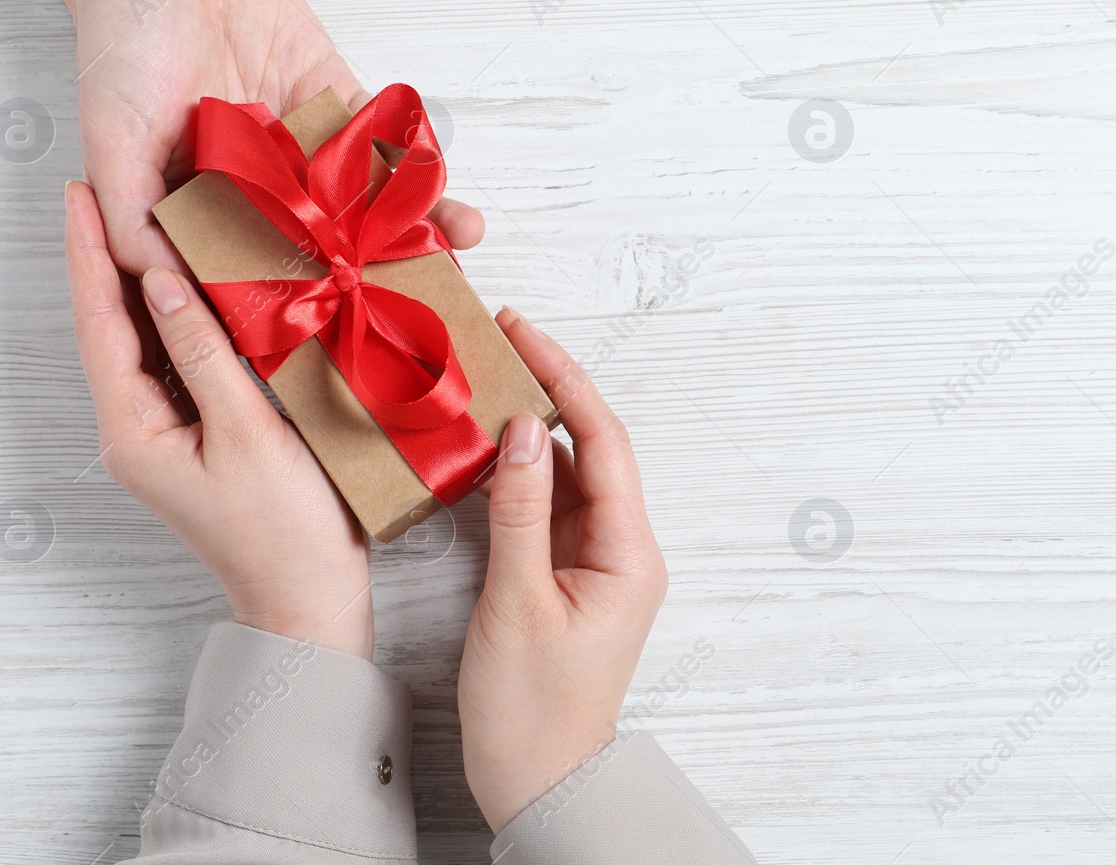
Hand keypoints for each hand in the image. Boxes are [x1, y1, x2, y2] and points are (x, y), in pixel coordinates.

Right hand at [35, 0, 483, 276]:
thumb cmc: (119, 52)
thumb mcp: (111, 146)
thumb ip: (137, 220)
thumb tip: (166, 290)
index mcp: (207, 214)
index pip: (256, 278)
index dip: (298, 313)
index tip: (343, 350)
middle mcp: (263, 191)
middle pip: (326, 250)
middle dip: (376, 279)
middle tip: (430, 308)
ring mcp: (304, 149)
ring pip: (366, 201)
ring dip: (415, 225)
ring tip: (460, 247)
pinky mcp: (334, 101)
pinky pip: (383, 141)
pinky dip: (418, 164)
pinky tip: (451, 192)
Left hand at [65, 180, 373, 657]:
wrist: (309, 602)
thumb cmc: (285, 531)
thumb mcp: (248, 434)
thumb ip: (206, 353)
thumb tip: (165, 280)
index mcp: (133, 431)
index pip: (101, 324)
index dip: (90, 254)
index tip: (82, 192)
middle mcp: (138, 428)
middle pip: (114, 325)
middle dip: (109, 254)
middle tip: (108, 186)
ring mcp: (167, 431)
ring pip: (147, 338)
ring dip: (146, 279)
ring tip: (151, 215)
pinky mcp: (201, 432)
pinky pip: (182, 358)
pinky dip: (185, 312)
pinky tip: (200, 279)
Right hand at [458, 308, 668, 832]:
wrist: (538, 781)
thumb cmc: (531, 708)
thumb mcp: (516, 600)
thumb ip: (520, 510)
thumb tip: (523, 430)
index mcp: (628, 552)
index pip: (604, 441)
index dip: (564, 380)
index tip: (524, 334)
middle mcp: (623, 549)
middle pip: (592, 448)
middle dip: (549, 391)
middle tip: (501, 341)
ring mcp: (596, 562)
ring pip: (569, 474)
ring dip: (532, 430)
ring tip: (488, 380)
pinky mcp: (568, 576)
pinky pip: (548, 507)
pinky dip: (520, 476)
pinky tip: (486, 451)